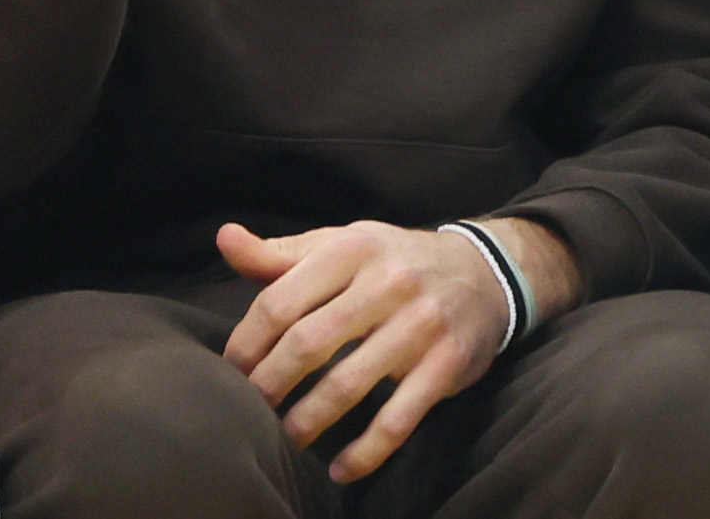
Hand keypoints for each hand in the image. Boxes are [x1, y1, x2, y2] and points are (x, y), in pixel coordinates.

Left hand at [219, 218, 545, 482]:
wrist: (485, 271)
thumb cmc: (393, 262)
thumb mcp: (342, 244)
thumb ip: (280, 253)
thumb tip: (224, 239)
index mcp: (352, 249)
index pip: (279, 302)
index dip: (245, 346)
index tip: (230, 373)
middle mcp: (388, 281)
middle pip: (307, 344)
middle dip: (268, 387)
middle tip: (250, 412)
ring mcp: (420, 323)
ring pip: (347, 385)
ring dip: (306, 422)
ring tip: (286, 441)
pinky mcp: (446, 363)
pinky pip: (398, 419)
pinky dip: (365, 452)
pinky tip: (341, 469)